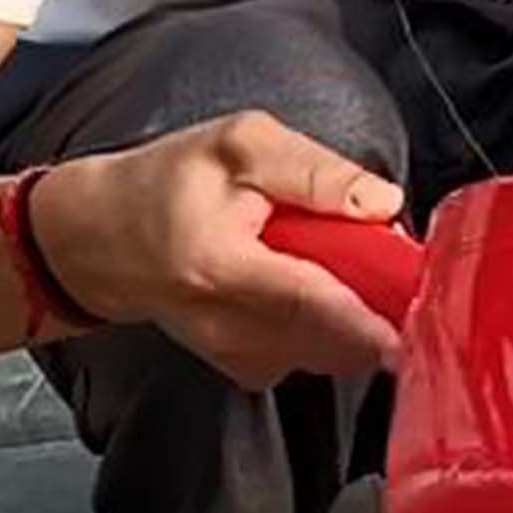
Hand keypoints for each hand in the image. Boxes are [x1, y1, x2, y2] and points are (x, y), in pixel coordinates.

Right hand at [35, 114, 404, 389]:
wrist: (96, 239)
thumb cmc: (163, 185)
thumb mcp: (237, 145)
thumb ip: (313, 170)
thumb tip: (381, 201)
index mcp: (222, 267)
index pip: (309, 301)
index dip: (369, 317)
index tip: (417, 324)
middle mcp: (230, 326)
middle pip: (336, 333)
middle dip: (379, 303)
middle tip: (384, 259)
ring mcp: (240, 355)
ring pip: (334, 348)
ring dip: (359, 314)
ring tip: (337, 264)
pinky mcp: (249, 367)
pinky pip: (316, 355)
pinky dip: (335, 327)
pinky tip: (317, 289)